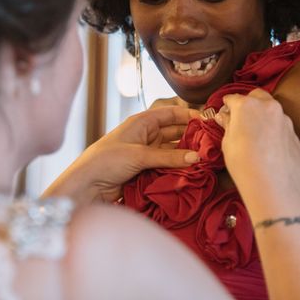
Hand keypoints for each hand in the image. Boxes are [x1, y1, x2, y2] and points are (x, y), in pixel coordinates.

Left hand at [43, 106, 200, 203]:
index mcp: (142, 122)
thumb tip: (197, 157)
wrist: (86, 186)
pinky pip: (167, 166)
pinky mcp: (146, 170)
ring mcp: (146, 153)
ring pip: (173, 151)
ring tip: (207, 159)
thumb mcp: (139, 155)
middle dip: (192, 137)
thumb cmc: (106, 161)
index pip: (171, 113)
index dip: (189, 116)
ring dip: (187, 155)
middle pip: (175, 132)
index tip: (209, 122)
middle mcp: (146, 135)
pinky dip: (179, 168)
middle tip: (213, 144)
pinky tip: (193, 172)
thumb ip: (168, 156)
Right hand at [214, 89, 299, 198]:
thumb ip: (228, 125)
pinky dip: (273, 129)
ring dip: (262, 115)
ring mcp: (285, 120)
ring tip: (254, 133)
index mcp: (247, 105)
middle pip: (257, 96)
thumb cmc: (243, 162)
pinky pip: (280, 126)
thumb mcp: (227, 142)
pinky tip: (267, 146)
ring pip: (271, 110)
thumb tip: (225, 117)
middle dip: (248, 102)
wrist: (272, 185)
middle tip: (239, 118)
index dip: (226, 105)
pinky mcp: (294, 134)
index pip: (233, 98)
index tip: (224, 112)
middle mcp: (268, 107)